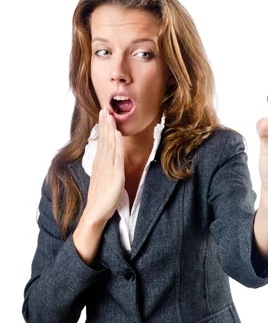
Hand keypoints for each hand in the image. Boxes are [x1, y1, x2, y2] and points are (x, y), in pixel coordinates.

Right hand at [84, 107, 124, 224]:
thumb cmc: (100, 201)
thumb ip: (106, 171)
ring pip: (109, 144)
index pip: (101, 143)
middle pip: (104, 140)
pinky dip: (116, 143)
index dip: (103, 129)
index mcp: (99, 164)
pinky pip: (116, 156)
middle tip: (104, 109)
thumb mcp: (103, 181)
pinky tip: (117, 134)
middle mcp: (102, 164)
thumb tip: (109, 164)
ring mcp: (108, 168)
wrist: (95, 214)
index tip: (103, 116)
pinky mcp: (115, 174)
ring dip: (110, 129)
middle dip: (105, 124)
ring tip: (109, 115)